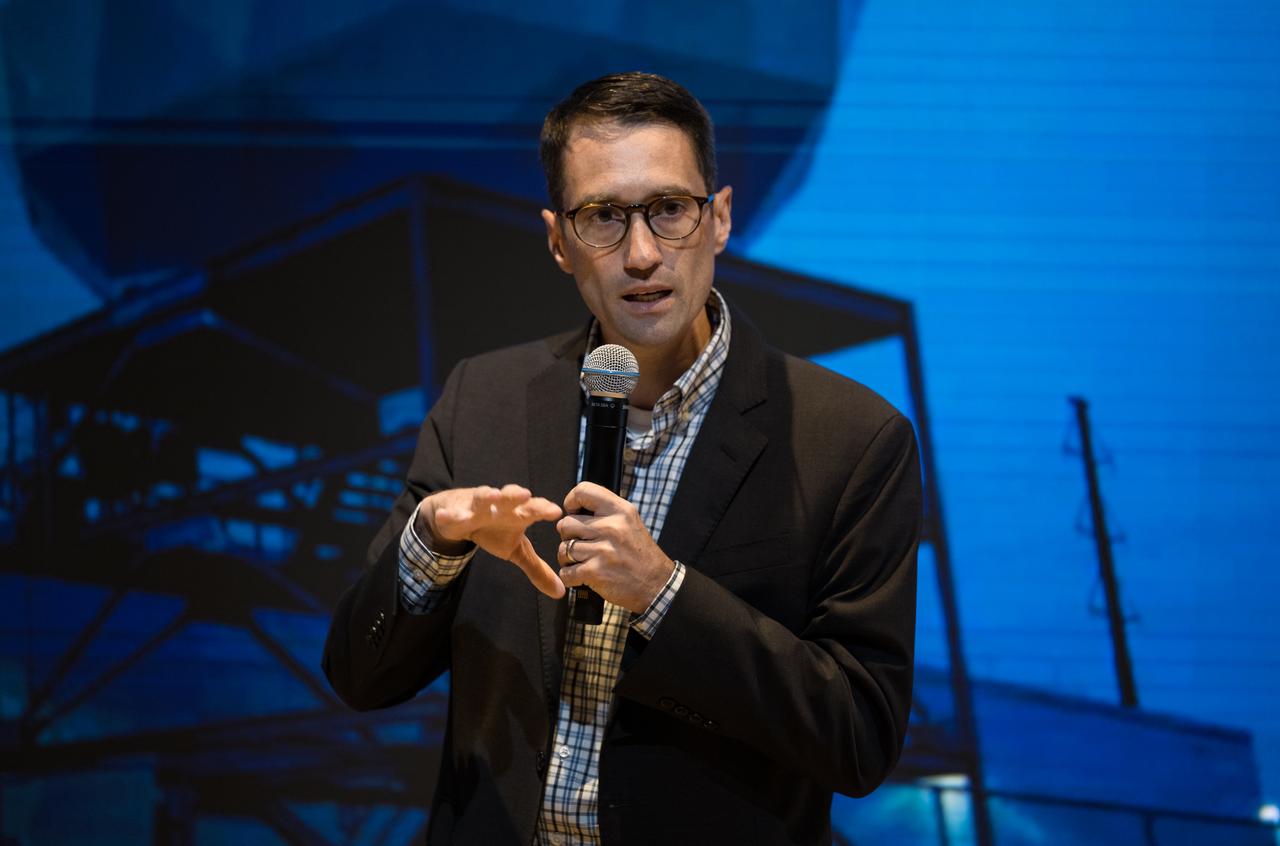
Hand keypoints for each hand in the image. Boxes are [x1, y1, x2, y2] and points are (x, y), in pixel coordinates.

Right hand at [418, 485, 564, 598]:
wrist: (460, 516)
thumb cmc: (495, 530)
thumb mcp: (517, 551)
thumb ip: (537, 569)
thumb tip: (560, 592)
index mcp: (517, 514)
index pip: (533, 509)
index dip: (544, 509)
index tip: (556, 512)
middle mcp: (499, 506)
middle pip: (510, 497)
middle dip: (517, 495)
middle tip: (526, 495)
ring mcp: (476, 506)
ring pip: (482, 497)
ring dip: (487, 495)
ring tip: (493, 494)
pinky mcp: (455, 512)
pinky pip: (451, 514)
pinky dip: (448, 515)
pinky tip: (445, 516)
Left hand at [556, 482, 674, 614]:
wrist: (656, 584)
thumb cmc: (639, 554)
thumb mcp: (629, 521)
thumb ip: (604, 511)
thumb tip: (573, 508)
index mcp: (620, 510)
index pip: (583, 491)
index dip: (572, 502)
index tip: (574, 512)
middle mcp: (611, 527)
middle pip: (566, 523)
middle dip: (568, 536)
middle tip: (582, 543)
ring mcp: (602, 550)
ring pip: (563, 548)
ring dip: (568, 558)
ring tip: (582, 560)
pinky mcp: (595, 572)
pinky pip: (566, 572)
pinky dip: (570, 576)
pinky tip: (582, 575)